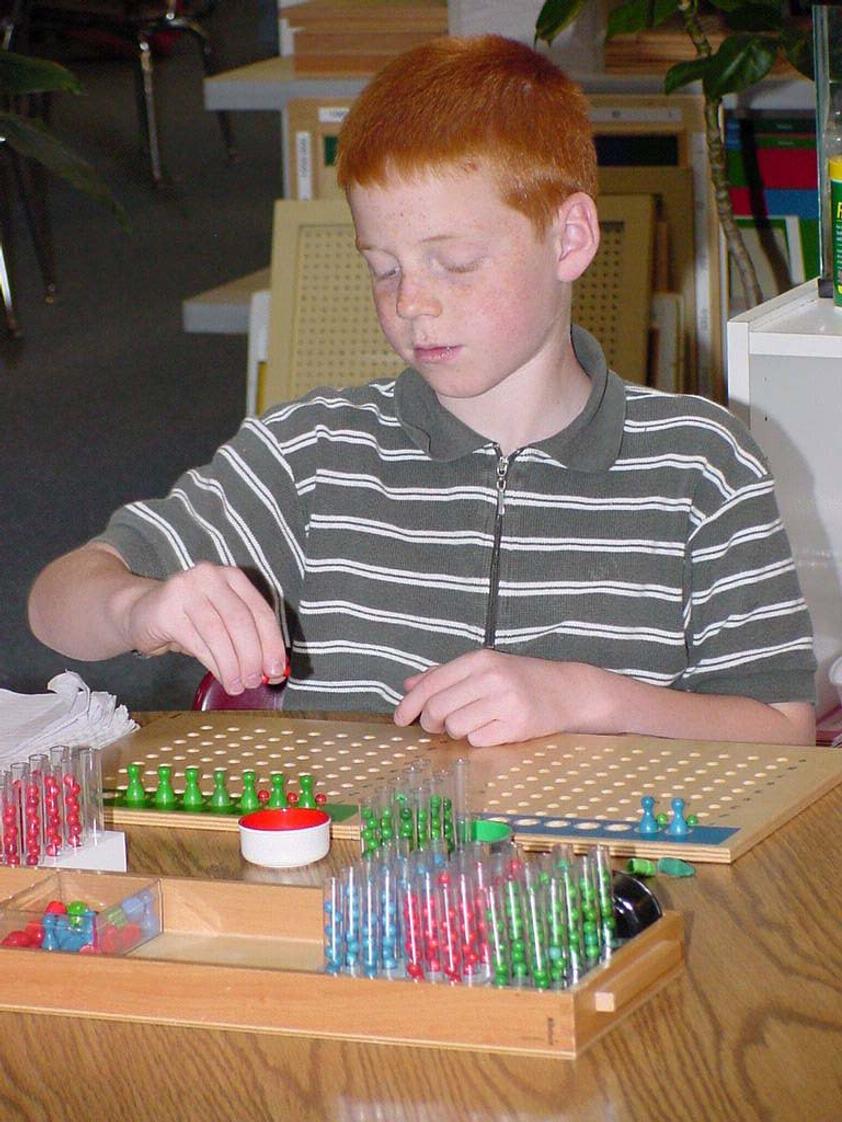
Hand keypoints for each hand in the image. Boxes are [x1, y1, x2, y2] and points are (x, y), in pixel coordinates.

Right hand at [123, 561, 287, 694]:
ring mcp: (186, 589)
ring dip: (232, 665)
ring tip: (237, 686)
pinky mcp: (166, 609)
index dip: (272, 643)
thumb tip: (272, 670)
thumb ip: (247, 640)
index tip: (277, 670)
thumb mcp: (222, 623)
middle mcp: (210, 576)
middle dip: (252, 656)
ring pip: (219, 633)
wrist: (140, 613)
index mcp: (232, 577)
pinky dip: (213, 663)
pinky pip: (197, 642)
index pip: (260, 611)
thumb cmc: (189, 621)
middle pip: (241, 621)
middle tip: (255, 681)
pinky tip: (221, 677)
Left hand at [394, 649, 609, 746]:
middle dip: (429, 723)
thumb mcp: (483, 667)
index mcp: (479, 660)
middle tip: (436, 726)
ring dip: (455, 732)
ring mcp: (505, 702)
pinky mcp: (516, 726)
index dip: (409, 705)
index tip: (399, 719)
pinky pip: (476, 741)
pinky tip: (490, 729)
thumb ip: (444, 675)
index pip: (431, 684)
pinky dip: (477, 739)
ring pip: (455, 728)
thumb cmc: (519, 678)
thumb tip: (408, 685)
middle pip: (437, 709)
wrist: (566, 691)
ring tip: (470, 724)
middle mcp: (491, 678)